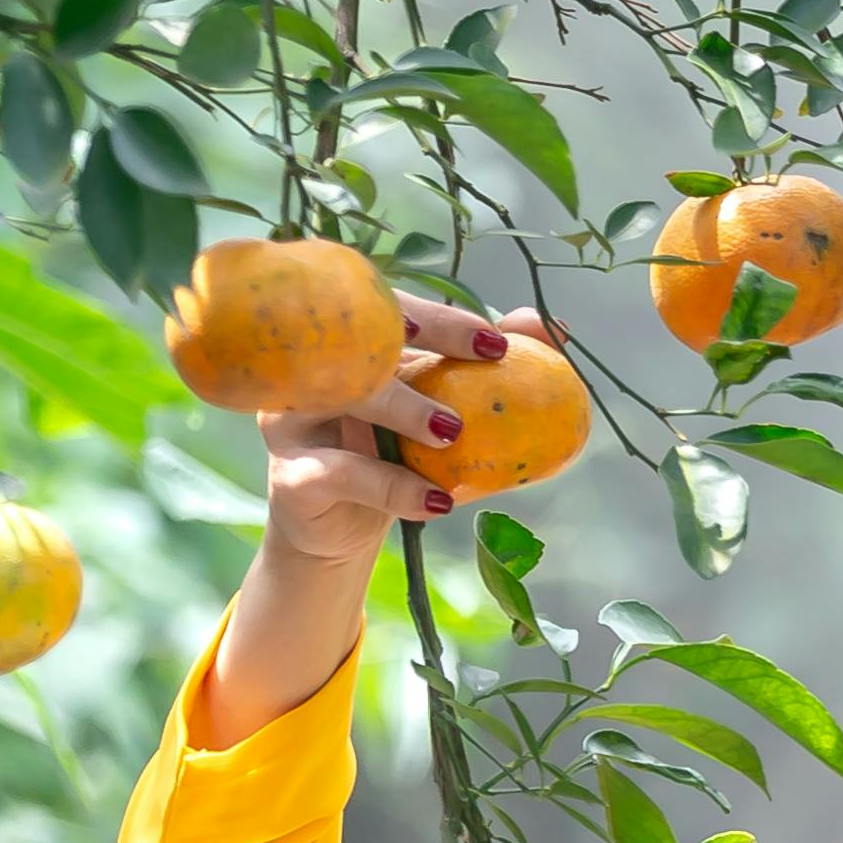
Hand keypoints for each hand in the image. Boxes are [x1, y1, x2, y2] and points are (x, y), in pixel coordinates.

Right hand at [202, 290, 522, 737]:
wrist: (336, 530)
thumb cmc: (389, 454)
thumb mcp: (436, 408)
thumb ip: (481, 367)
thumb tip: (551, 327)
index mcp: (347, 345)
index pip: (388, 312)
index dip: (442, 319)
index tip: (498, 341)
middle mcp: (312, 371)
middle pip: (363, 340)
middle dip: (429, 344)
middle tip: (490, 362)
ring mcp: (292, 421)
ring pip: (344, 398)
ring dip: (406, 410)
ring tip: (454, 433)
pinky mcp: (291, 476)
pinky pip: (340, 471)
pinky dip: (393, 487)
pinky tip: (437, 502)